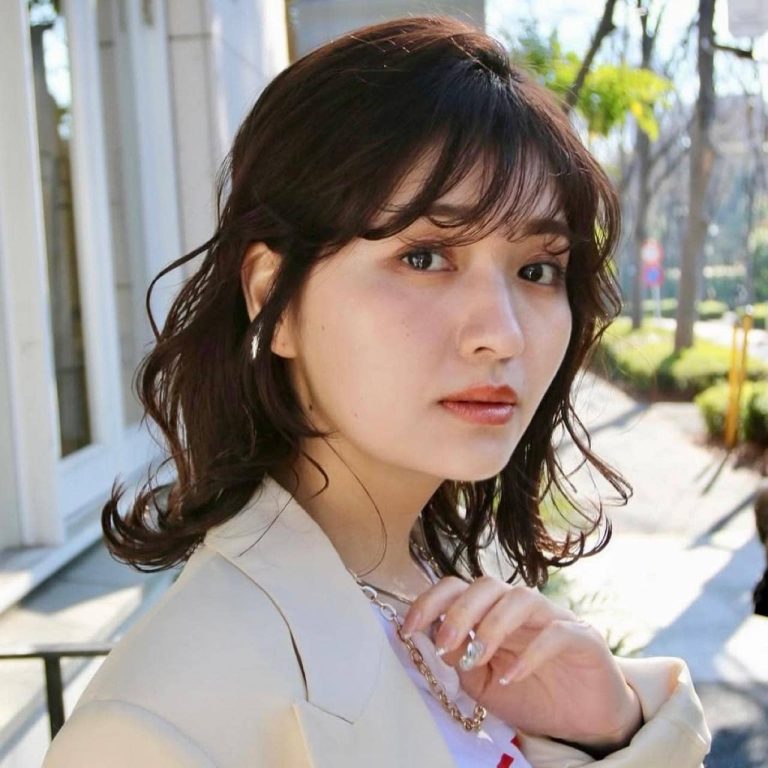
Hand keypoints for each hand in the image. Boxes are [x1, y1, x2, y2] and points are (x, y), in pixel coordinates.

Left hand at [401, 575, 641, 752]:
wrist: (582, 721)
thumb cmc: (529, 694)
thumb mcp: (483, 684)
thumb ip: (461, 659)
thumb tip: (436, 638)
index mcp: (491, 612)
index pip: (458, 588)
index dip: (430, 602)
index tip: (408, 629)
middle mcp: (519, 606)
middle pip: (486, 584)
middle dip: (459, 610)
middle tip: (443, 642)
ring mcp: (552, 617)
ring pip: (520, 597)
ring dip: (492, 625)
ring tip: (477, 656)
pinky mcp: (582, 637)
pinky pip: (556, 632)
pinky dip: (531, 652)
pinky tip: (513, 676)